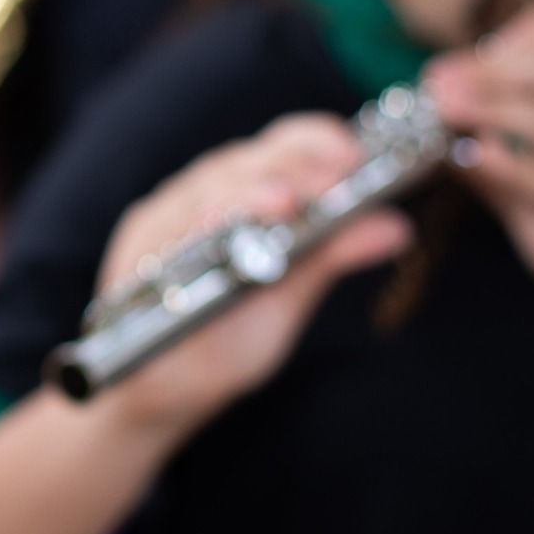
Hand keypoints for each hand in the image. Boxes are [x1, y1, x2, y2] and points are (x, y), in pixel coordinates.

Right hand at [92, 114, 412, 436]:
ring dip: (247, 190)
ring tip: (287, 201)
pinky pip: (165, 228)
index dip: (315, 142)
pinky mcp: (135, 251)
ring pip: (205, 186)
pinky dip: (194, 223)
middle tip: (335, 172)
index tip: (355, 154)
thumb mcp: (290, 294)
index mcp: (242, 195)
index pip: (279, 148)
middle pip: (244, 160)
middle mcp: (199, 196)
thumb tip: (398, 226)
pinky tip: (220, 224)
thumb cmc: (225, 337)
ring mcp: (163, 220)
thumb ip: (332, 254)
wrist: (162, 392)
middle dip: (290, 162)